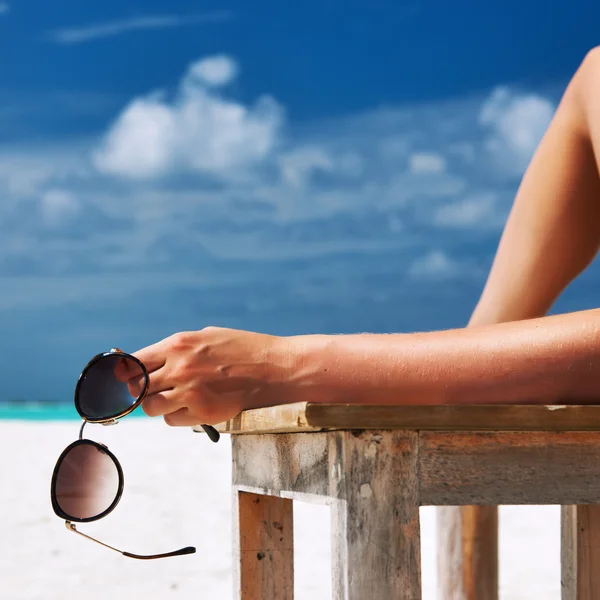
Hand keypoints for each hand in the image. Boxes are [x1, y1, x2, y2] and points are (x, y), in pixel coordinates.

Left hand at [131, 327, 284, 426]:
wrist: (274, 368)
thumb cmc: (243, 349)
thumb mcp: (207, 336)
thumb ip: (178, 349)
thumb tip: (151, 361)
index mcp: (178, 345)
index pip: (134, 362)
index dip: (124, 373)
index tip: (123, 378)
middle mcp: (179, 368)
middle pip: (137, 388)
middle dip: (140, 390)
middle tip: (151, 390)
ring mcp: (189, 393)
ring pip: (151, 408)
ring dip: (158, 405)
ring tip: (176, 398)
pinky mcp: (202, 413)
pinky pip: (173, 420)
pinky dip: (178, 416)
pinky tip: (194, 406)